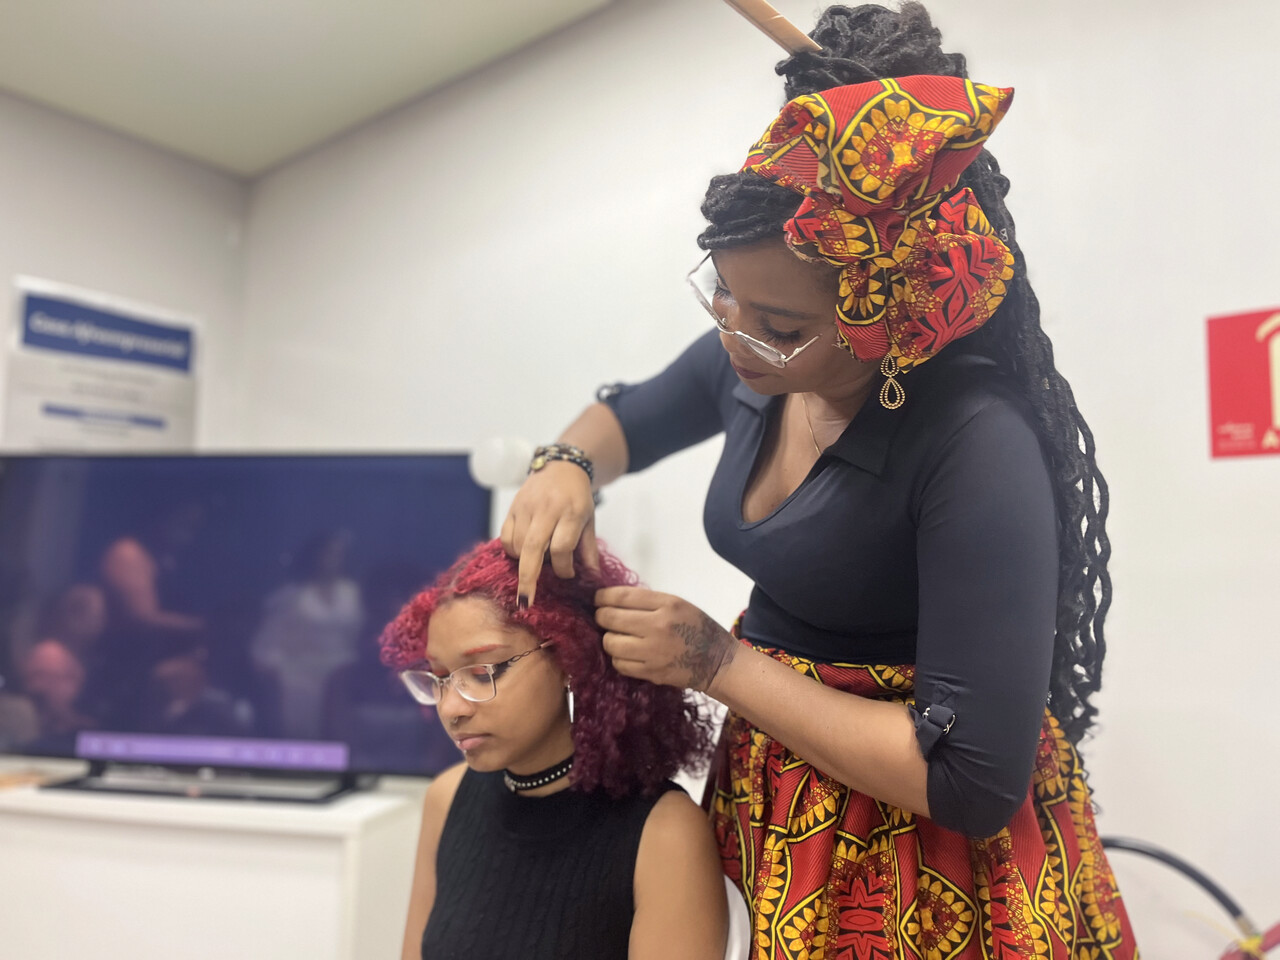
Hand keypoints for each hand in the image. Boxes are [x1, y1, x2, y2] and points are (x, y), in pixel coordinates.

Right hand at [501, 460, 598, 605]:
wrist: (562, 466)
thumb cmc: (578, 498)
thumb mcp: (589, 521)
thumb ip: (589, 550)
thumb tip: (592, 579)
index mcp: (571, 513)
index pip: (562, 547)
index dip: (563, 567)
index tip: (567, 574)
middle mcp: (547, 509)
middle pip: (533, 548)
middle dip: (528, 578)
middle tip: (526, 602)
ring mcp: (527, 507)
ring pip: (518, 545)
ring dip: (525, 562)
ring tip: (537, 561)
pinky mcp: (513, 507)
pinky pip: (506, 537)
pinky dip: (512, 550)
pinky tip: (523, 552)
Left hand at [595, 587, 736, 692]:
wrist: (718, 662)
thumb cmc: (698, 628)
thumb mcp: (678, 605)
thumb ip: (648, 602)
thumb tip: (613, 599)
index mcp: (667, 605)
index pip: (622, 596)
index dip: (602, 597)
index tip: (598, 599)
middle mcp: (658, 626)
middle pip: (610, 619)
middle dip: (601, 617)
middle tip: (604, 618)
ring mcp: (653, 652)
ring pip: (610, 643)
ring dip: (609, 639)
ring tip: (618, 637)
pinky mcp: (650, 673)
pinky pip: (619, 664)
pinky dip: (619, 658)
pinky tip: (628, 654)